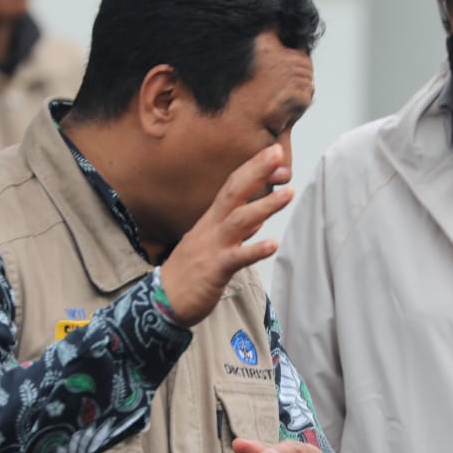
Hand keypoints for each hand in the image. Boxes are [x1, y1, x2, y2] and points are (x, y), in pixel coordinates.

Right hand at [159, 144, 292, 323]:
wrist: (163, 299)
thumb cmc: (189, 271)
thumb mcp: (211, 243)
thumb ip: (236, 231)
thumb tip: (258, 220)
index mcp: (211, 219)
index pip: (232, 186)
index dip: (252, 168)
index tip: (274, 153)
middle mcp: (211, 227)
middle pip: (234, 192)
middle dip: (257, 172)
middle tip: (278, 155)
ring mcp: (213, 247)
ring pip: (239, 220)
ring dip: (265, 205)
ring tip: (289, 192)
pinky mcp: (215, 269)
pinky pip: (238, 258)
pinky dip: (255, 250)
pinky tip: (274, 244)